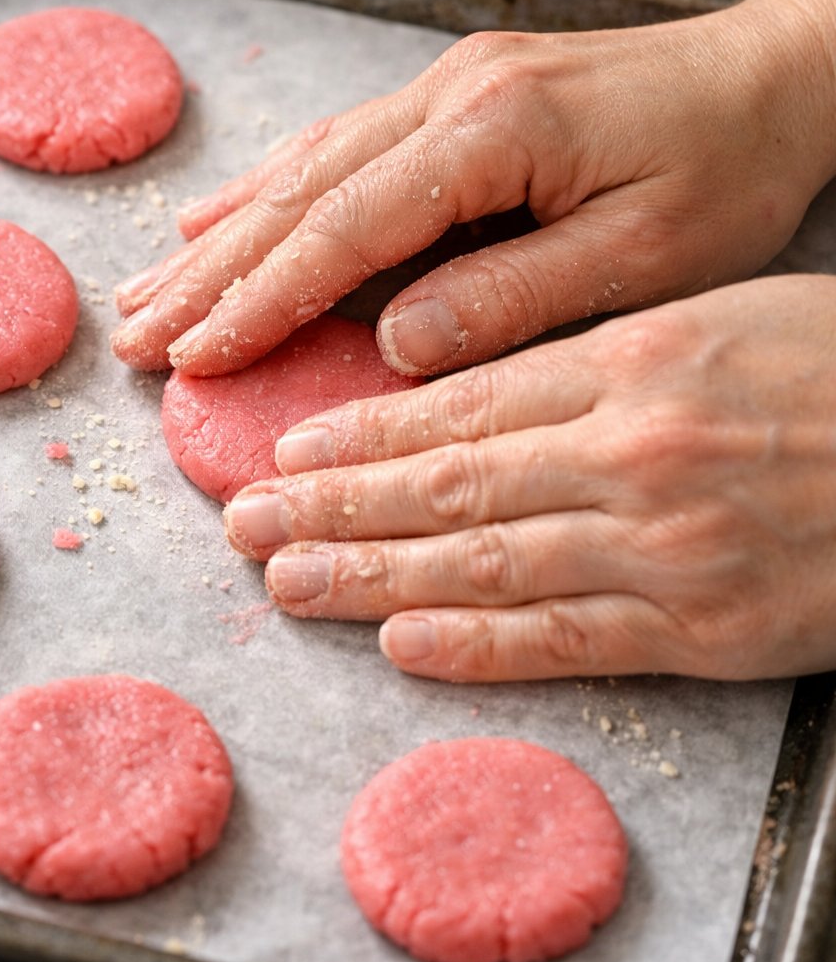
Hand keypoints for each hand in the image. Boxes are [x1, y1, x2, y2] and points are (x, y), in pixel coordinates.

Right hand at [110, 0, 835, 377]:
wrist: (775, 72)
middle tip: (135, 337)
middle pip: (303, 192)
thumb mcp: (646, 257)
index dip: (261, 298)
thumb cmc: (730, 169)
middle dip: (212, 273)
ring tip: (149, 289)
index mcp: (495, 130)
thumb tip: (394, 346)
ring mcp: (448, 82)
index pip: (346, 228)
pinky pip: (342, 144)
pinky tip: (224, 216)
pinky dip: (274, 189)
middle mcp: (452, 92)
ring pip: (308, 163)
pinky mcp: (457, 91)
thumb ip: (514, 296)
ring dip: (224, 232)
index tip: (192, 357)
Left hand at [222, 275, 835, 681]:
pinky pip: (571, 639)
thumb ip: (602, 353)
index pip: (464, 403)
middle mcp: (635, 452)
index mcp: (637, 360)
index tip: (289, 450)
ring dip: (374, 575)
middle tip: (242, 521)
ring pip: (486, 561)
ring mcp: (668, 546)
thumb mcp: (721, 318)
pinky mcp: (710, 629)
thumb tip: (482, 383)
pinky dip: (477, 643)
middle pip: (450, 481)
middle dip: (334, 505)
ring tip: (287, 580)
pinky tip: (400, 642)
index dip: (363, 434)